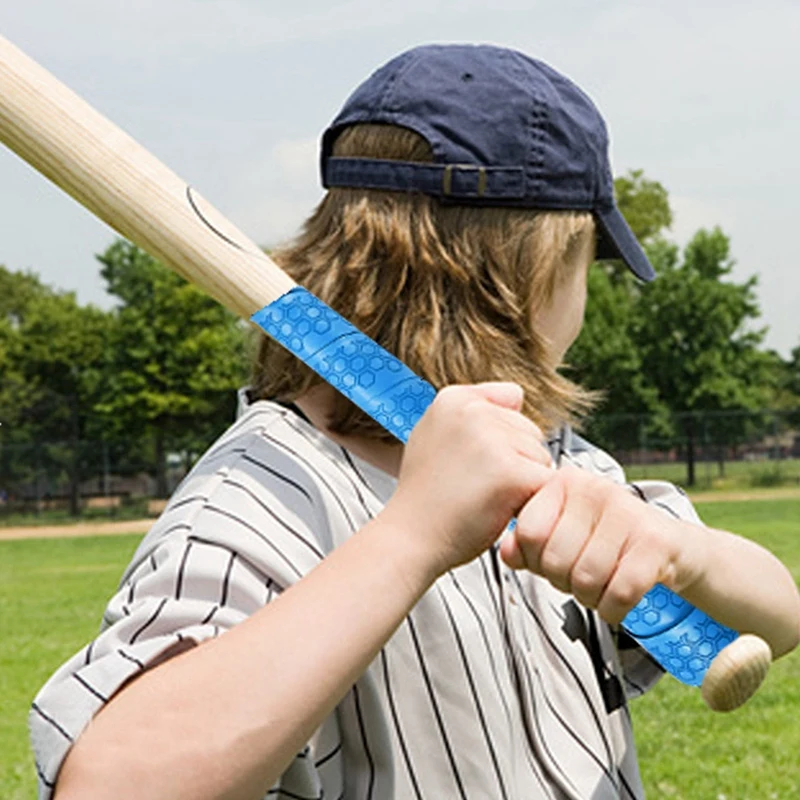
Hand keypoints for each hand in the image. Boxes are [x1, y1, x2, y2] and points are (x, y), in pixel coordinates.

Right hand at [381, 383, 553, 576]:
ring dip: (523, 482)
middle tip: (476, 482)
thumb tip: (517, 396)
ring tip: (484, 496)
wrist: (410, 538)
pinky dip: (530, 501)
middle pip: (530, 431)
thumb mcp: (433, 434)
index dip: (501, 435)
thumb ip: (473, 410)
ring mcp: (492, 440)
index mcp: (452, 398)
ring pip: (541, 457)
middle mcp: (472, 411)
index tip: (474, 458)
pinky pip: (546, 483)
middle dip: (515, 459)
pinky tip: (498, 508)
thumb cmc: (426, 497)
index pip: (511, 400)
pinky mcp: (512, 472)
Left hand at [499, 466, 707, 623]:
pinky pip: (619, 592)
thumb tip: (507, 552)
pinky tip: (617, 601)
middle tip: (578, 578)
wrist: (672, 547)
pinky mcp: (655, 541)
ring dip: (589, 598)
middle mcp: (595, 489)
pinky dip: (614, 610)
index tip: (547, 562)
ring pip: (585, 579)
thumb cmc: (608, 541)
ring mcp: (627, 512)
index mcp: (565, 482)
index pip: (528, 532)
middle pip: (554, 560)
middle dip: (562, 583)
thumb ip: (527, 542)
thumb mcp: (562, 534)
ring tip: (599, 586)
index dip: (533, 559)